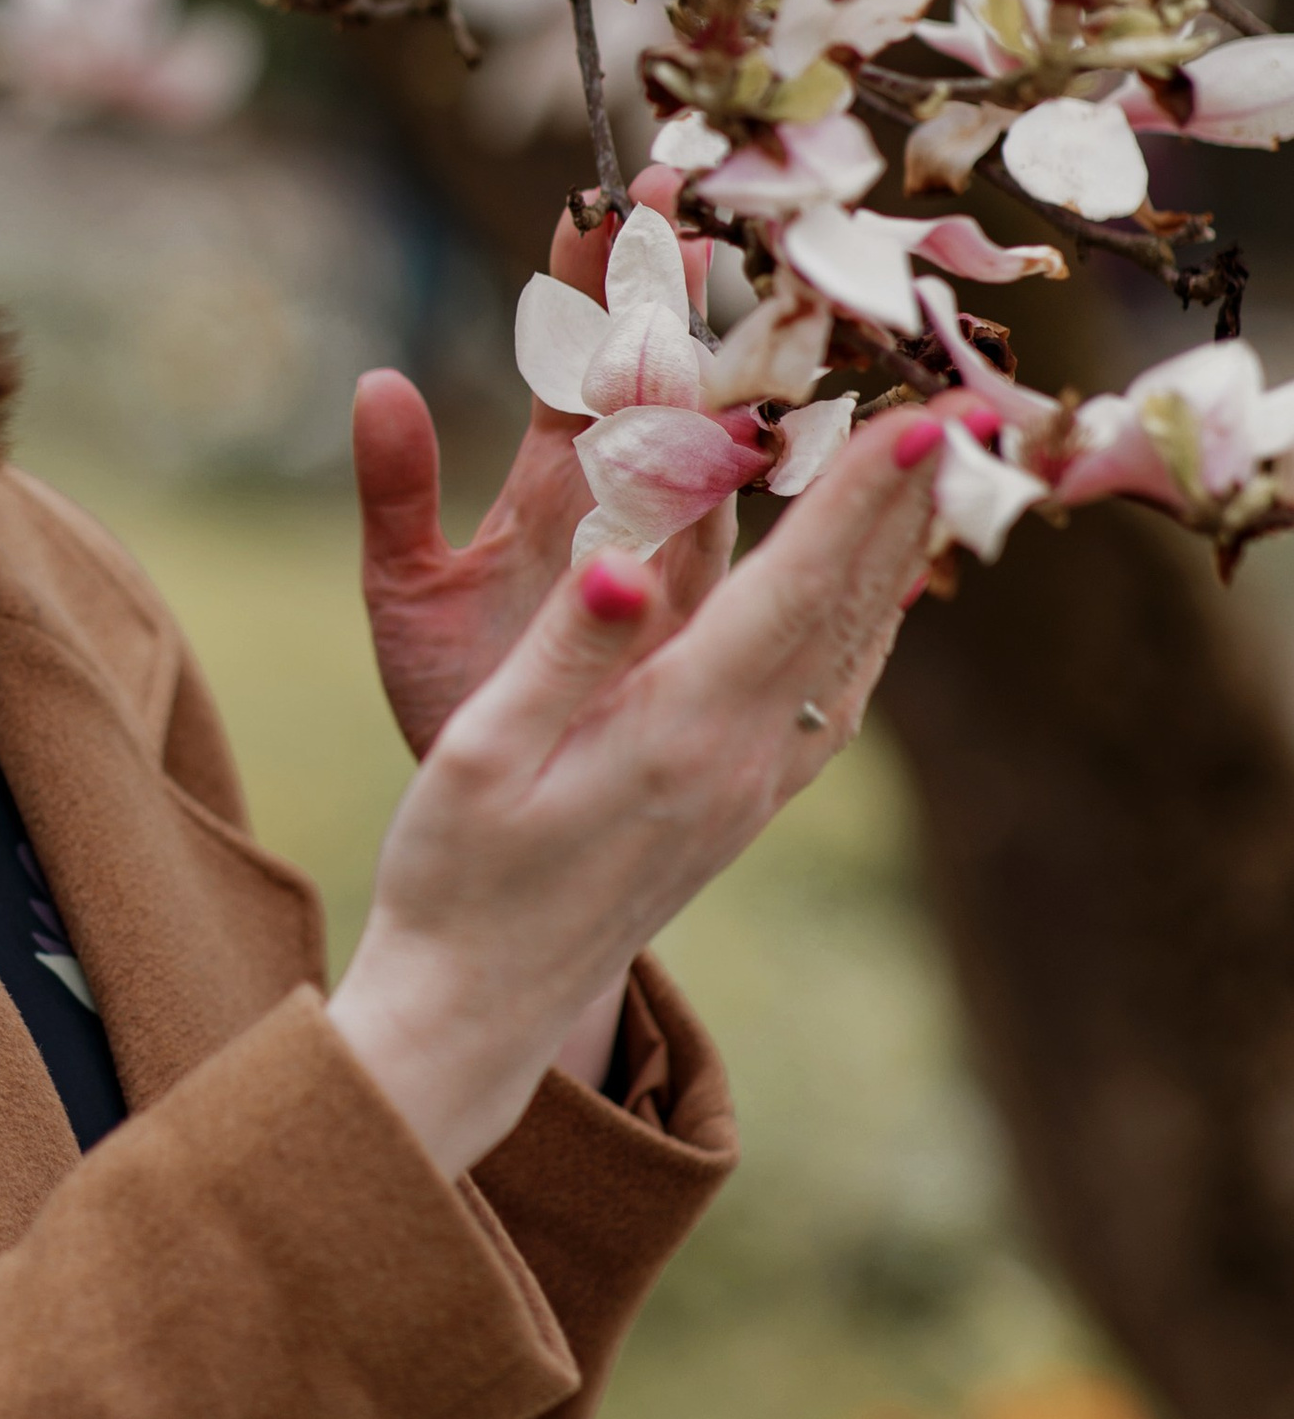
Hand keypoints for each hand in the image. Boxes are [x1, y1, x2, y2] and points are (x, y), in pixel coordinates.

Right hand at [330, 409, 943, 1177]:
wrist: (475, 1014)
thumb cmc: (455, 877)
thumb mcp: (481, 756)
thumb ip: (563, 656)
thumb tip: (627, 564)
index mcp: (677, 735)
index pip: (793, 592)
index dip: (859, 499)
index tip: (924, 417)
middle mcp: (737, 763)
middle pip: (844, 611)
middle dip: (902, 502)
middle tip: (963, 404)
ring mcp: (747, 792)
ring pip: (848, 654)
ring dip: (891, 557)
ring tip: (930, 474)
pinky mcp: (734, 811)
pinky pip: (828, 701)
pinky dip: (863, 627)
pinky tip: (869, 598)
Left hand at [355, 185, 726, 762]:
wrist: (482, 816)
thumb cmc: (451, 694)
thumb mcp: (404, 590)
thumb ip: (395, 491)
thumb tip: (375, 382)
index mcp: (559, 478)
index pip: (585, 349)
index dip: (601, 268)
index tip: (613, 178)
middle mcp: (630, 506)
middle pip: (661, 373)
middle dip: (673, 280)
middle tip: (684, 185)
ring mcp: (671, 563)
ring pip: (710, 445)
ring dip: (725, 361)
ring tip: (746, 279)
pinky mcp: (689, 628)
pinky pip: (742, 553)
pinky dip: (778, 496)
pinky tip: (811, 447)